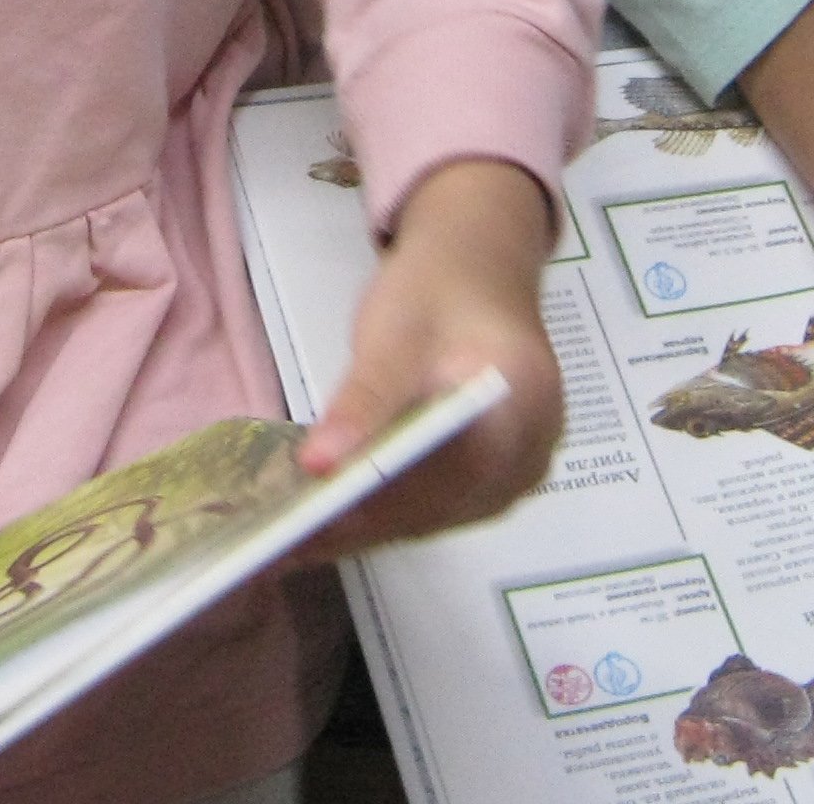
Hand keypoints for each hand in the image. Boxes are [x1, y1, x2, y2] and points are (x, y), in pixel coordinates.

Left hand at [299, 159, 565, 553]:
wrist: (476, 271)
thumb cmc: (438, 289)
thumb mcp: (392, 333)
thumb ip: (362, 400)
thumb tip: (318, 467)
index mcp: (522, 404)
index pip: (450, 472)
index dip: (378, 501)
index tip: (309, 522)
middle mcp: (532, 453)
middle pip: (439, 506)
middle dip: (359, 522)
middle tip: (281, 541)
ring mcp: (517, 475)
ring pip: (433, 517)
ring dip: (364, 526)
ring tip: (290, 538)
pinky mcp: (493, 484)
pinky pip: (433, 509)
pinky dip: (381, 513)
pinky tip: (326, 516)